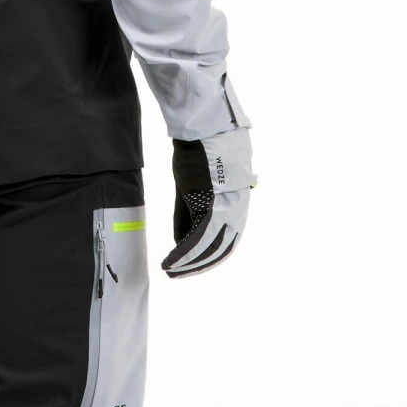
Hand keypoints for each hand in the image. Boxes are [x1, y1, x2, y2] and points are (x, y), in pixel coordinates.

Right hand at [161, 127, 253, 277]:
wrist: (204, 132)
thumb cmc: (200, 155)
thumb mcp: (194, 188)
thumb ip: (189, 214)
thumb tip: (180, 241)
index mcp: (235, 209)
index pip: (224, 244)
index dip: (206, 259)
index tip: (188, 267)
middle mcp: (236, 215)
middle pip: (218, 251)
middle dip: (196, 266)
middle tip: (176, 274)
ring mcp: (226, 212)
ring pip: (208, 249)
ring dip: (188, 264)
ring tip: (170, 270)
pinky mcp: (211, 207)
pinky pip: (197, 239)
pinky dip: (183, 253)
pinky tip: (171, 261)